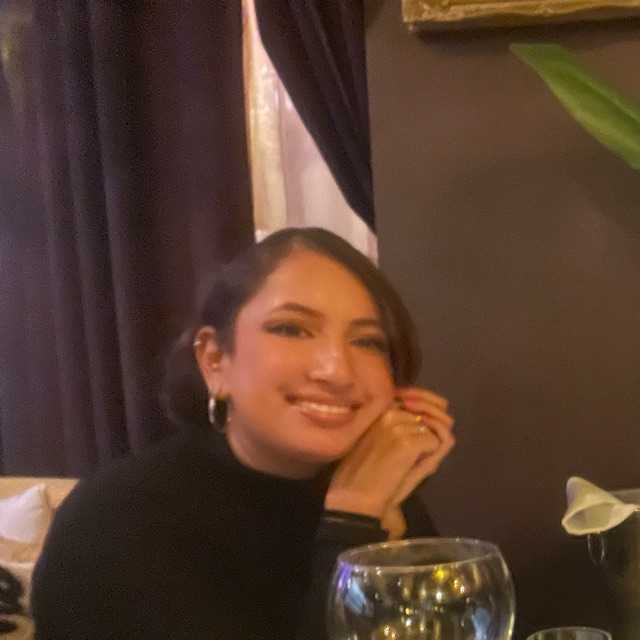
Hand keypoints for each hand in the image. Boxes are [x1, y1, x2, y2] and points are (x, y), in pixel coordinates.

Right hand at [325, 387, 454, 520]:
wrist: (354, 495)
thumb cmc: (365, 469)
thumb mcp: (382, 436)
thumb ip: (405, 420)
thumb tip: (439, 409)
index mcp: (380, 407)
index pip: (419, 396)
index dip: (429, 411)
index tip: (427, 425)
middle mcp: (389, 411)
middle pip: (430, 414)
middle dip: (430, 431)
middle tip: (418, 449)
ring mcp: (398, 426)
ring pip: (434, 430)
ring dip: (429, 445)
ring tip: (409, 459)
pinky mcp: (407, 443)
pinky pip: (436, 443)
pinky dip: (430, 456)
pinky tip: (410, 465)